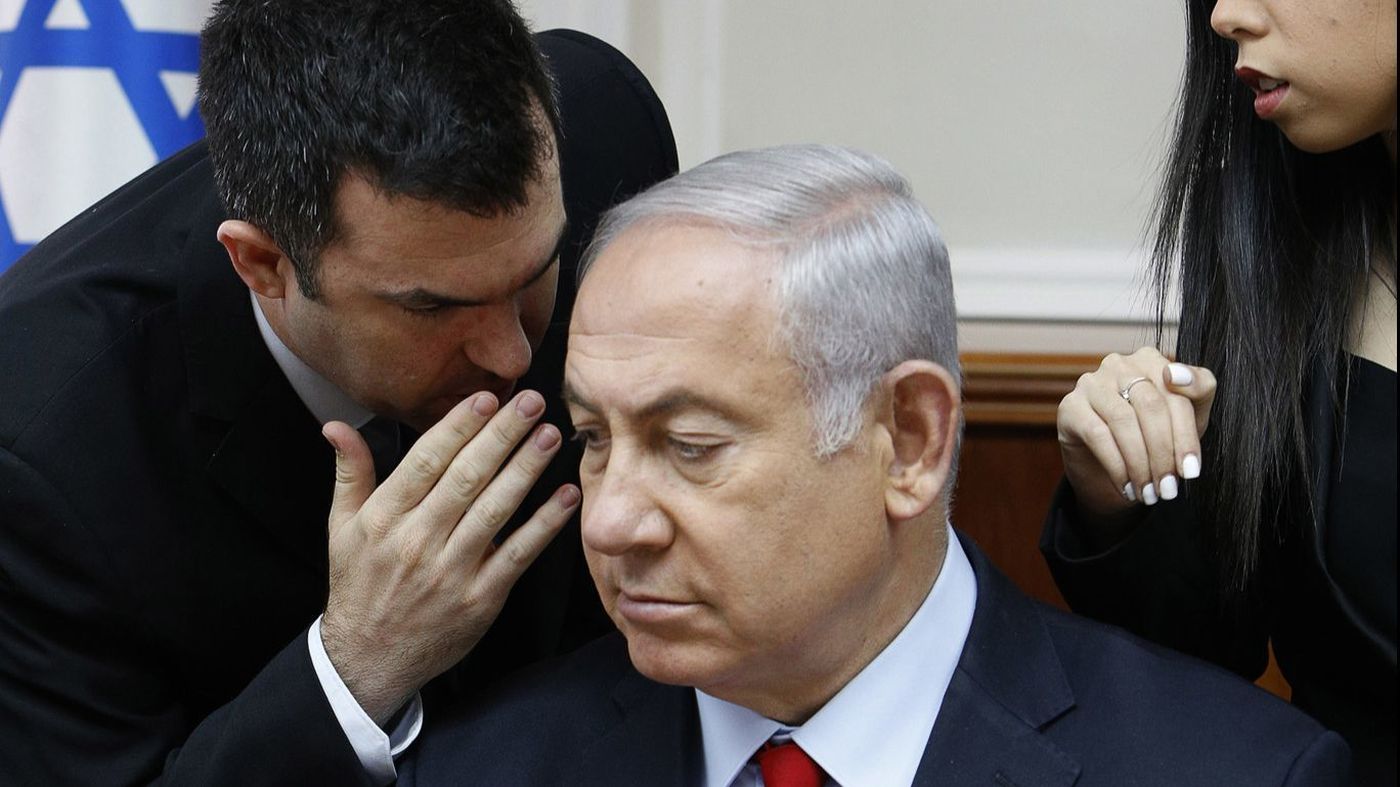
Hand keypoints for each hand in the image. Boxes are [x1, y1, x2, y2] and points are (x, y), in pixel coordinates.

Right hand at [318, 390, 580, 723]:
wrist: (368, 659)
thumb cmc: (359, 585)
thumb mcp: (341, 528)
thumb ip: (350, 473)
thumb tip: (337, 426)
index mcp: (385, 517)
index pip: (426, 460)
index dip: (459, 426)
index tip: (487, 397)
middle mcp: (418, 540)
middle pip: (467, 477)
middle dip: (502, 435)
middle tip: (532, 402)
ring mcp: (452, 570)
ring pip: (495, 509)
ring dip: (527, 469)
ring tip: (551, 435)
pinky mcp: (481, 598)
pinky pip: (518, 554)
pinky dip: (545, 525)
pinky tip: (566, 495)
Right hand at [1056, 347, 1216, 542]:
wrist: (1111, 466)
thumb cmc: (1154, 436)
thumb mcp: (1188, 417)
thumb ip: (1199, 389)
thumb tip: (1176, 375)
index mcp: (1151, 360)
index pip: (1178, 392)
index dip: (1186, 435)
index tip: (1191, 471)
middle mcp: (1119, 364)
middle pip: (1151, 406)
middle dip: (1163, 453)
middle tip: (1169, 488)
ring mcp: (1091, 383)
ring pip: (1123, 421)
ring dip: (1140, 464)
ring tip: (1150, 492)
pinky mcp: (1069, 406)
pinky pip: (1097, 435)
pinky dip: (1116, 466)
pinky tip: (1127, 486)